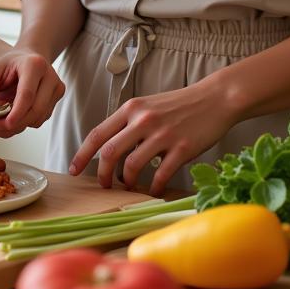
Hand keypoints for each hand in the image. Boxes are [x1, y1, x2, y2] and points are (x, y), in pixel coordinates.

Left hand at [0, 43, 64, 137]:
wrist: (23, 58)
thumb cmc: (7, 64)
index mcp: (34, 64)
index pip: (27, 94)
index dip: (16, 113)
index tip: (4, 125)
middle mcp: (49, 76)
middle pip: (35, 110)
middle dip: (12, 125)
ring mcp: (56, 88)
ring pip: (37, 119)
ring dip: (15, 126)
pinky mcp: (56, 99)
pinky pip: (39, 120)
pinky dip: (22, 124)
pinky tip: (9, 118)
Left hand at [69, 79, 240, 195]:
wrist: (215, 98)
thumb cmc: (180, 104)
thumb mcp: (148, 106)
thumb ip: (129, 124)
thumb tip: (110, 149)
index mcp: (131, 108)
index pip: (98, 133)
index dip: (83, 154)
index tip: (74, 169)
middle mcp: (143, 120)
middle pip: (110, 152)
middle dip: (103, 174)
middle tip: (104, 185)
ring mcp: (163, 134)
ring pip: (132, 166)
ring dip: (127, 181)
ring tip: (129, 186)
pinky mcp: (182, 148)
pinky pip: (160, 175)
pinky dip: (153, 187)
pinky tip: (154, 190)